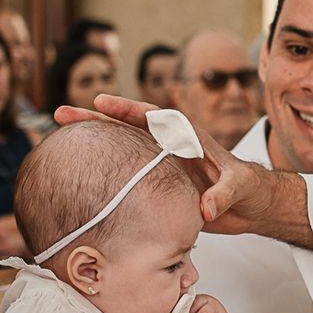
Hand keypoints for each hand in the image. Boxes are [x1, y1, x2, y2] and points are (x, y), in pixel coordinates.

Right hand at [57, 95, 291, 237]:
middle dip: (94, 120)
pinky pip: (126, 178)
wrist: (253, 206)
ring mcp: (160, 166)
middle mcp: (168, 147)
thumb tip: (206, 209)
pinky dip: (104, 177)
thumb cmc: (251, 187)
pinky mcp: (157, 186)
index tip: (100, 103)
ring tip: (60, 141)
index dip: (126, 109)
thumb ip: (224, 195)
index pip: (152, 117)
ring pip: (120, 152)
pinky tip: (80, 181)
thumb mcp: (240, 188)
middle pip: (125, 129)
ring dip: (93, 146)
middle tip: (61, 114)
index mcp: (187, 137)